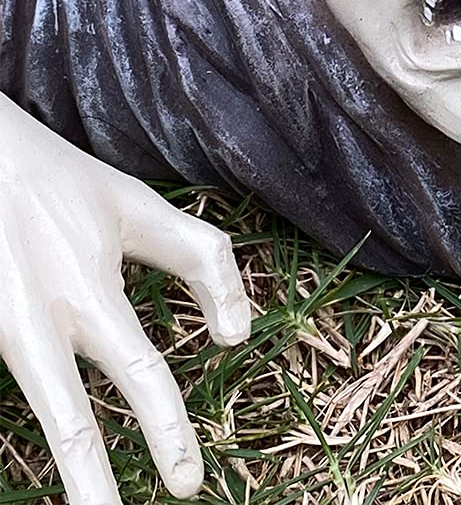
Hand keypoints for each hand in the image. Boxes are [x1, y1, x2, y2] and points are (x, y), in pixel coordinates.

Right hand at [0, 95, 250, 502]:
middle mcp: (34, 319)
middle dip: (96, 484)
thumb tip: (238, 335)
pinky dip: (23, 429)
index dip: (166, 431)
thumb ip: (201, 259)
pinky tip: (60, 458)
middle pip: (66, 420)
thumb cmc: (65, 184)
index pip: (137, 373)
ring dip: (67, 473)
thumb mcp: (141, 207)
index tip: (186, 485)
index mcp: (86, 289)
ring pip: (32, 416)